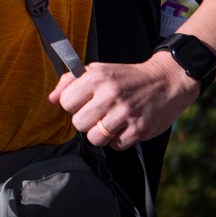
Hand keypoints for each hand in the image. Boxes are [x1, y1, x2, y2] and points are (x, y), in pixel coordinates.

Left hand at [48, 54, 198, 148]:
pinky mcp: (140, 129)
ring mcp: (126, 113)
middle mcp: (110, 94)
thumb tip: (50, 99)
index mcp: (96, 77)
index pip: (65, 102)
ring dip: (100, 134)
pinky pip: (115, 146)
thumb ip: (70, 82)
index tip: (83, 102)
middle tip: (97, 113)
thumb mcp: (97, 70)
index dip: (72, 105)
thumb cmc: (125, 77)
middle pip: (78, 123)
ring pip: (94, 138)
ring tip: (109, 122)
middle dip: (85, 121)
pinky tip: (123, 127)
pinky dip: (117, 140)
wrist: (165, 81)